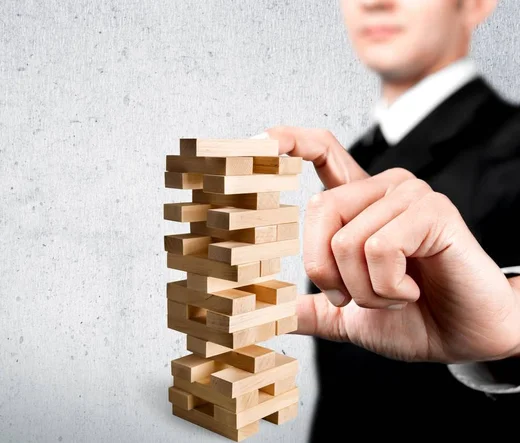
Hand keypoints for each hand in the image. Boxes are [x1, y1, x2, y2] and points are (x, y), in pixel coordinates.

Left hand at [260, 125, 519, 362]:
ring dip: (363, 289)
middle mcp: (382, 189)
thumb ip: (312, 309)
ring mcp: (409, 196)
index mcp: (359, 205)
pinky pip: (379, 248)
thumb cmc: (412, 319)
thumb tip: (273, 312)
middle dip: (324, 270)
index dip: (292, 141)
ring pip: (347, 239)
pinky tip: (411, 291)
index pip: (323, 152)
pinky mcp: (433, 211)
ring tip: (394, 296)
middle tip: (352, 296)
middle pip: (318, 210)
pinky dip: (387, 286)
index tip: (261, 139)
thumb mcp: (347, 316)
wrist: (465, 338)